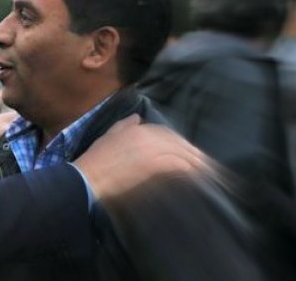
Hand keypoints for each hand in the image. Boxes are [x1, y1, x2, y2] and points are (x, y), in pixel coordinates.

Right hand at [73, 114, 210, 200]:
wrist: (87, 178)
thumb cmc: (94, 159)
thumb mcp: (108, 136)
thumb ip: (124, 125)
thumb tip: (137, 118)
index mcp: (137, 129)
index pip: (167, 133)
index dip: (181, 143)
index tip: (191, 152)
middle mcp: (147, 136)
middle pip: (178, 143)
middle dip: (193, 153)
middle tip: (207, 164)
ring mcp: (151, 150)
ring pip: (180, 154)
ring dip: (195, 163)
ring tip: (208, 173)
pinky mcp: (153, 165)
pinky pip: (177, 165)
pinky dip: (188, 170)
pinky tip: (195, 176)